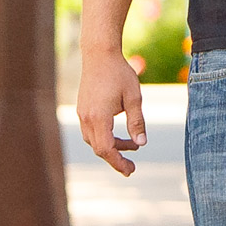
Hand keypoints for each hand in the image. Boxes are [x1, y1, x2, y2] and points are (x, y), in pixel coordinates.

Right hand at [77, 51, 146, 174]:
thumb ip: (137, 122)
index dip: (118, 162)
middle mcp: (87, 118)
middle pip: (99, 148)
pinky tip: (119, 134)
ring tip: (132, 145)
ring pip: (94, 141)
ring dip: (112, 147)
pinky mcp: (83, 109)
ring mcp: (82, 114)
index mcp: (99, 117)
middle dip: (115, 159)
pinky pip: (92, 131)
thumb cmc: (119, 74)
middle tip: (131, 167)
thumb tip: (142, 144)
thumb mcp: (134, 98)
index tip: (130, 170)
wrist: (99, 55)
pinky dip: (105, 137)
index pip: (106, 149)